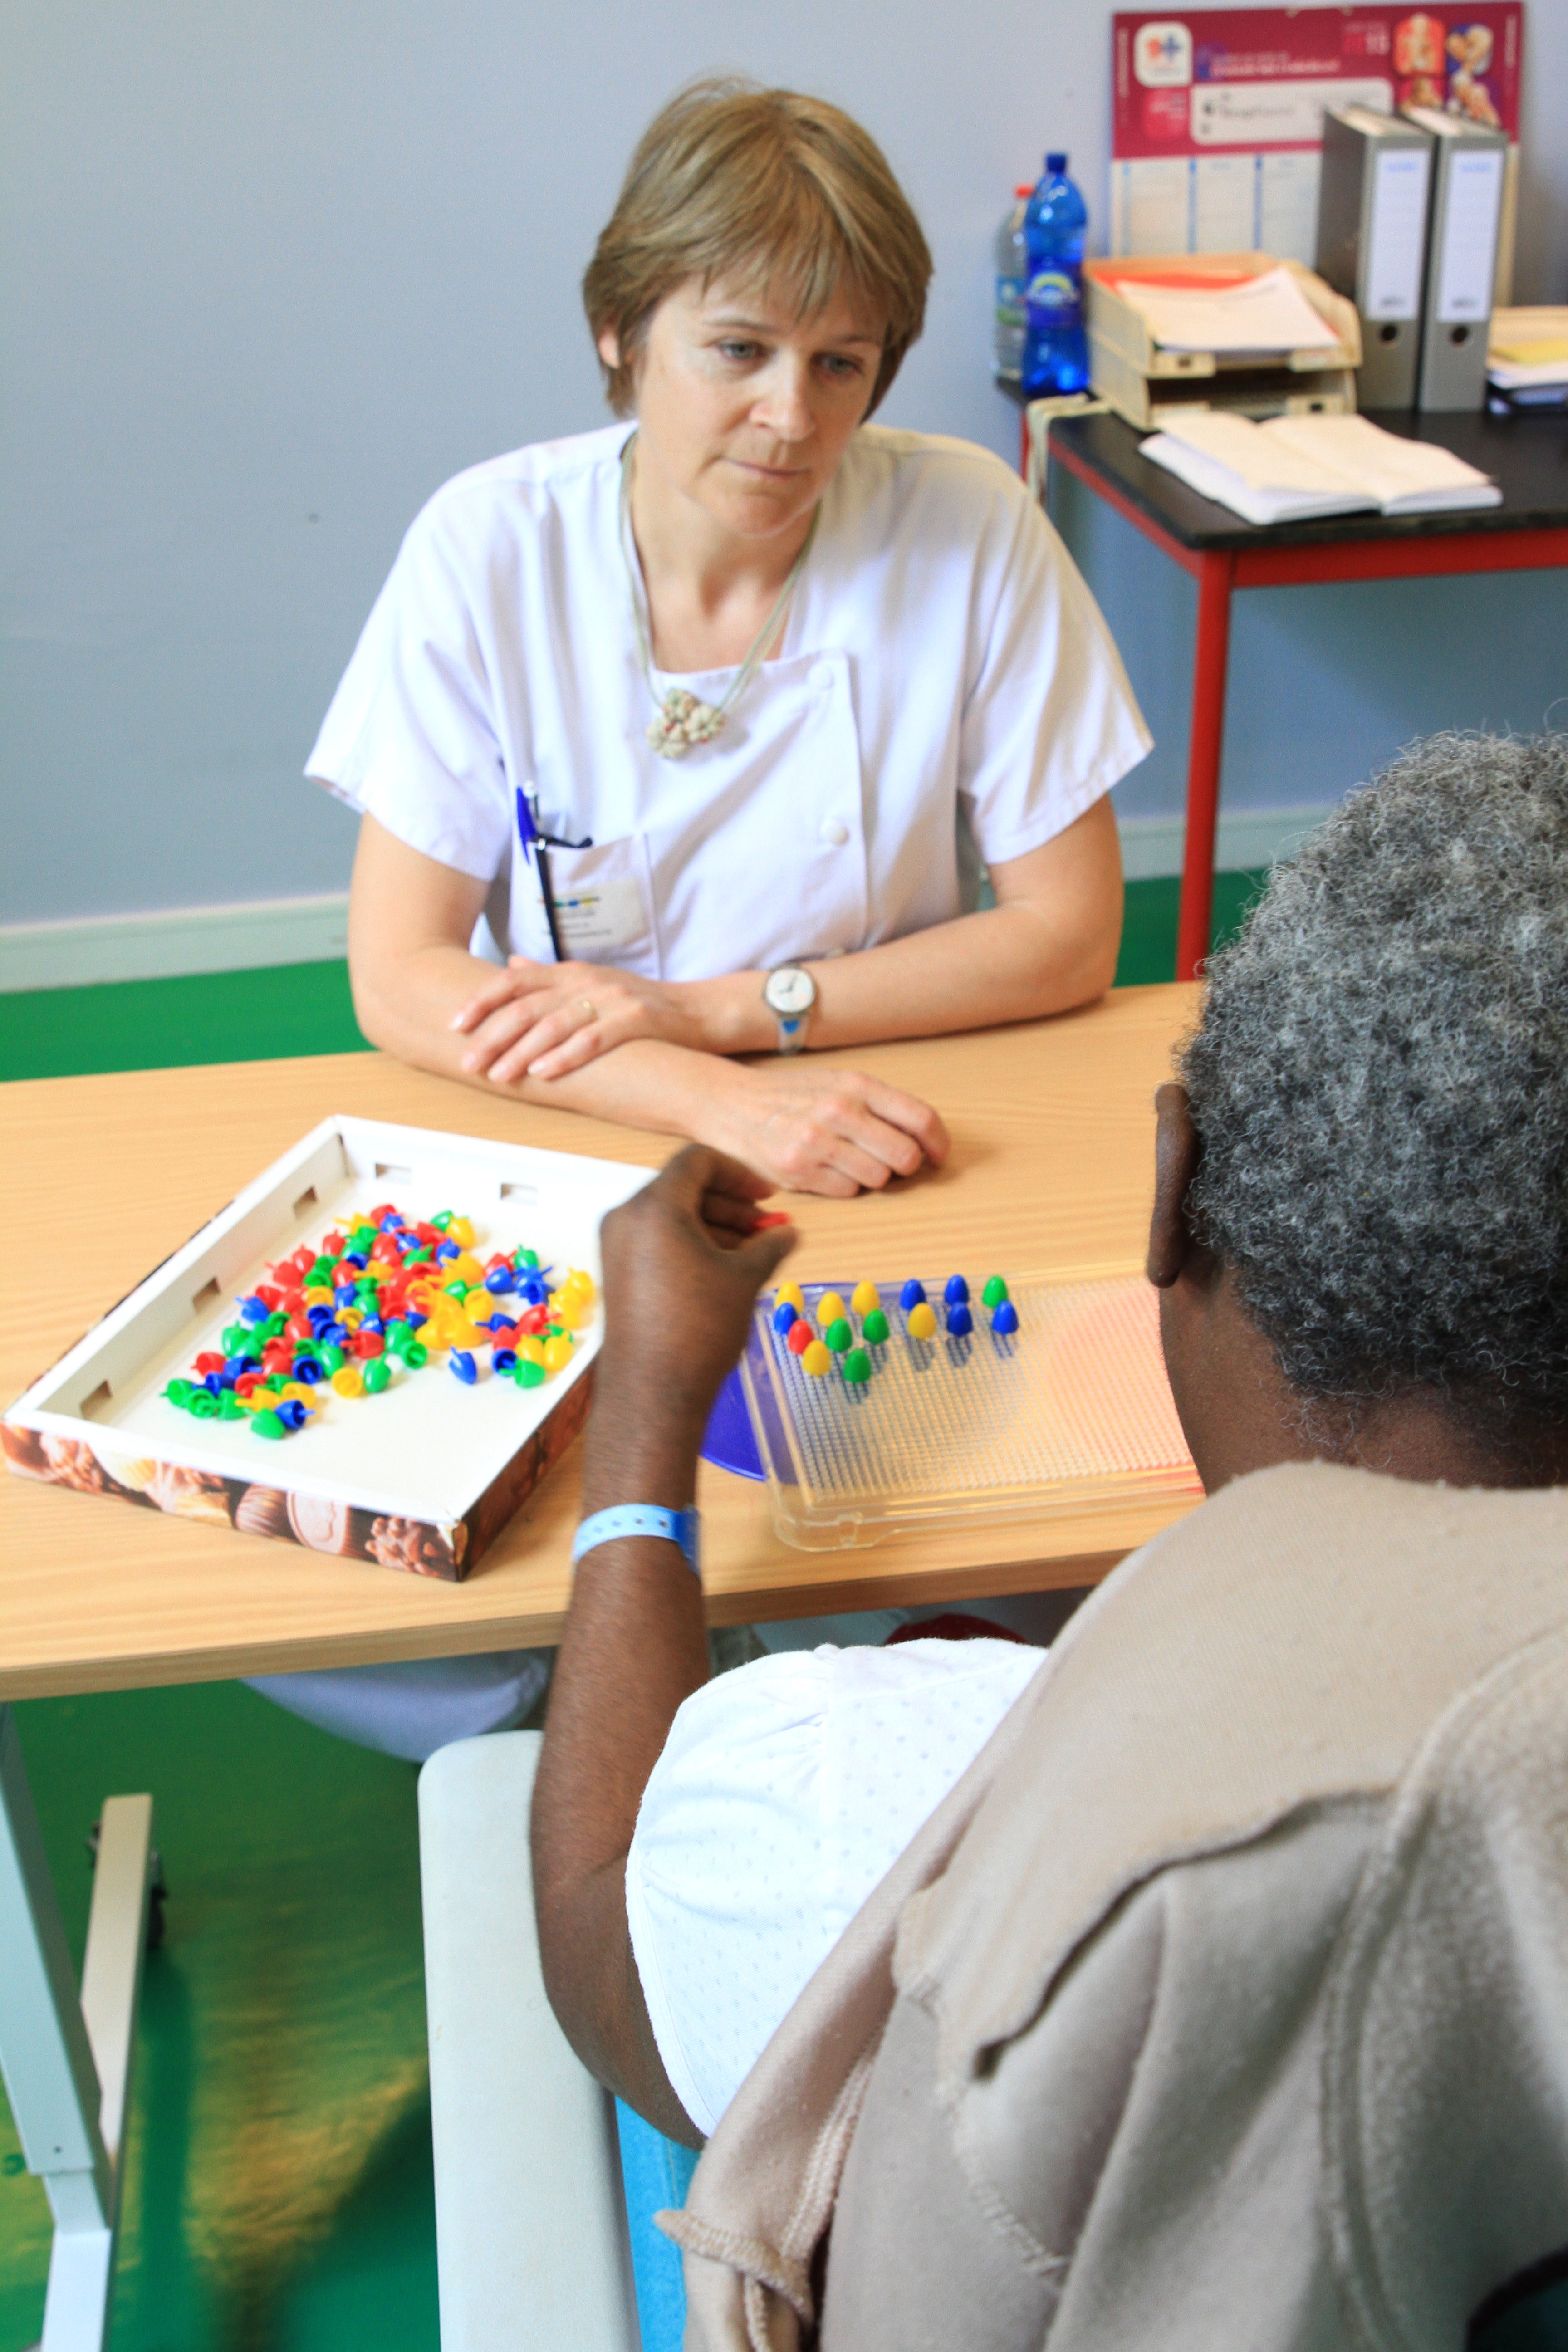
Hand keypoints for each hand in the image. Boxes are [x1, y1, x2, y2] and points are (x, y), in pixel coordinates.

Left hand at [451, 958, 703, 1081]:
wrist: (697, 1011)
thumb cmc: (640, 1003)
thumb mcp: (591, 982)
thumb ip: (549, 977)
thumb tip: (511, 965)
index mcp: (571, 972)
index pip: (514, 981)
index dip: (482, 1001)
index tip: (455, 1023)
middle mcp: (586, 981)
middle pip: (527, 1007)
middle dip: (493, 1036)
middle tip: (468, 1062)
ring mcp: (611, 999)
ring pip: (555, 1025)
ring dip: (521, 1052)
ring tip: (498, 1075)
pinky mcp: (635, 1020)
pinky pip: (593, 1040)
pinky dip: (565, 1057)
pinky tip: (543, 1073)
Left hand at [592, 1147, 797, 1463]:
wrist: (652, 1392)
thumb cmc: (699, 1329)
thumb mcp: (744, 1278)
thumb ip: (770, 1245)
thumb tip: (789, 1233)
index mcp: (654, 1206)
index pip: (697, 1161)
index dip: (739, 1174)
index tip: (767, 1198)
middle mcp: (625, 1217)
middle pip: (683, 1188)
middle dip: (730, 1205)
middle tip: (766, 1228)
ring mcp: (615, 1245)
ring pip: (670, 1216)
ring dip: (714, 1226)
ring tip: (752, 1253)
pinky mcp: (616, 1272)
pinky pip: (656, 1240)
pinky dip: (690, 1244)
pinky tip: (723, 1269)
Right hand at [712, 1061, 949, 1197]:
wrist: (733, 1104)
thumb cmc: (793, 1096)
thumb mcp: (839, 1084)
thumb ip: (880, 1105)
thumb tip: (925, 1139)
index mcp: (856, 1085)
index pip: (920, 1118)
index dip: (938, 1143)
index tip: (938, 1155)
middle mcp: (839, 1111)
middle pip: (905, 1156)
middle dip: (906, 1165)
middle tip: (894, 1163)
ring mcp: (817, 1142)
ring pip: (878, 1178)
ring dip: (872, 1176)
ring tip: (851, 1161)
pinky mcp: (799, 1170)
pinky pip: (848, 1192)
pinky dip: (845, 1185)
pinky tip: (827, 1169)